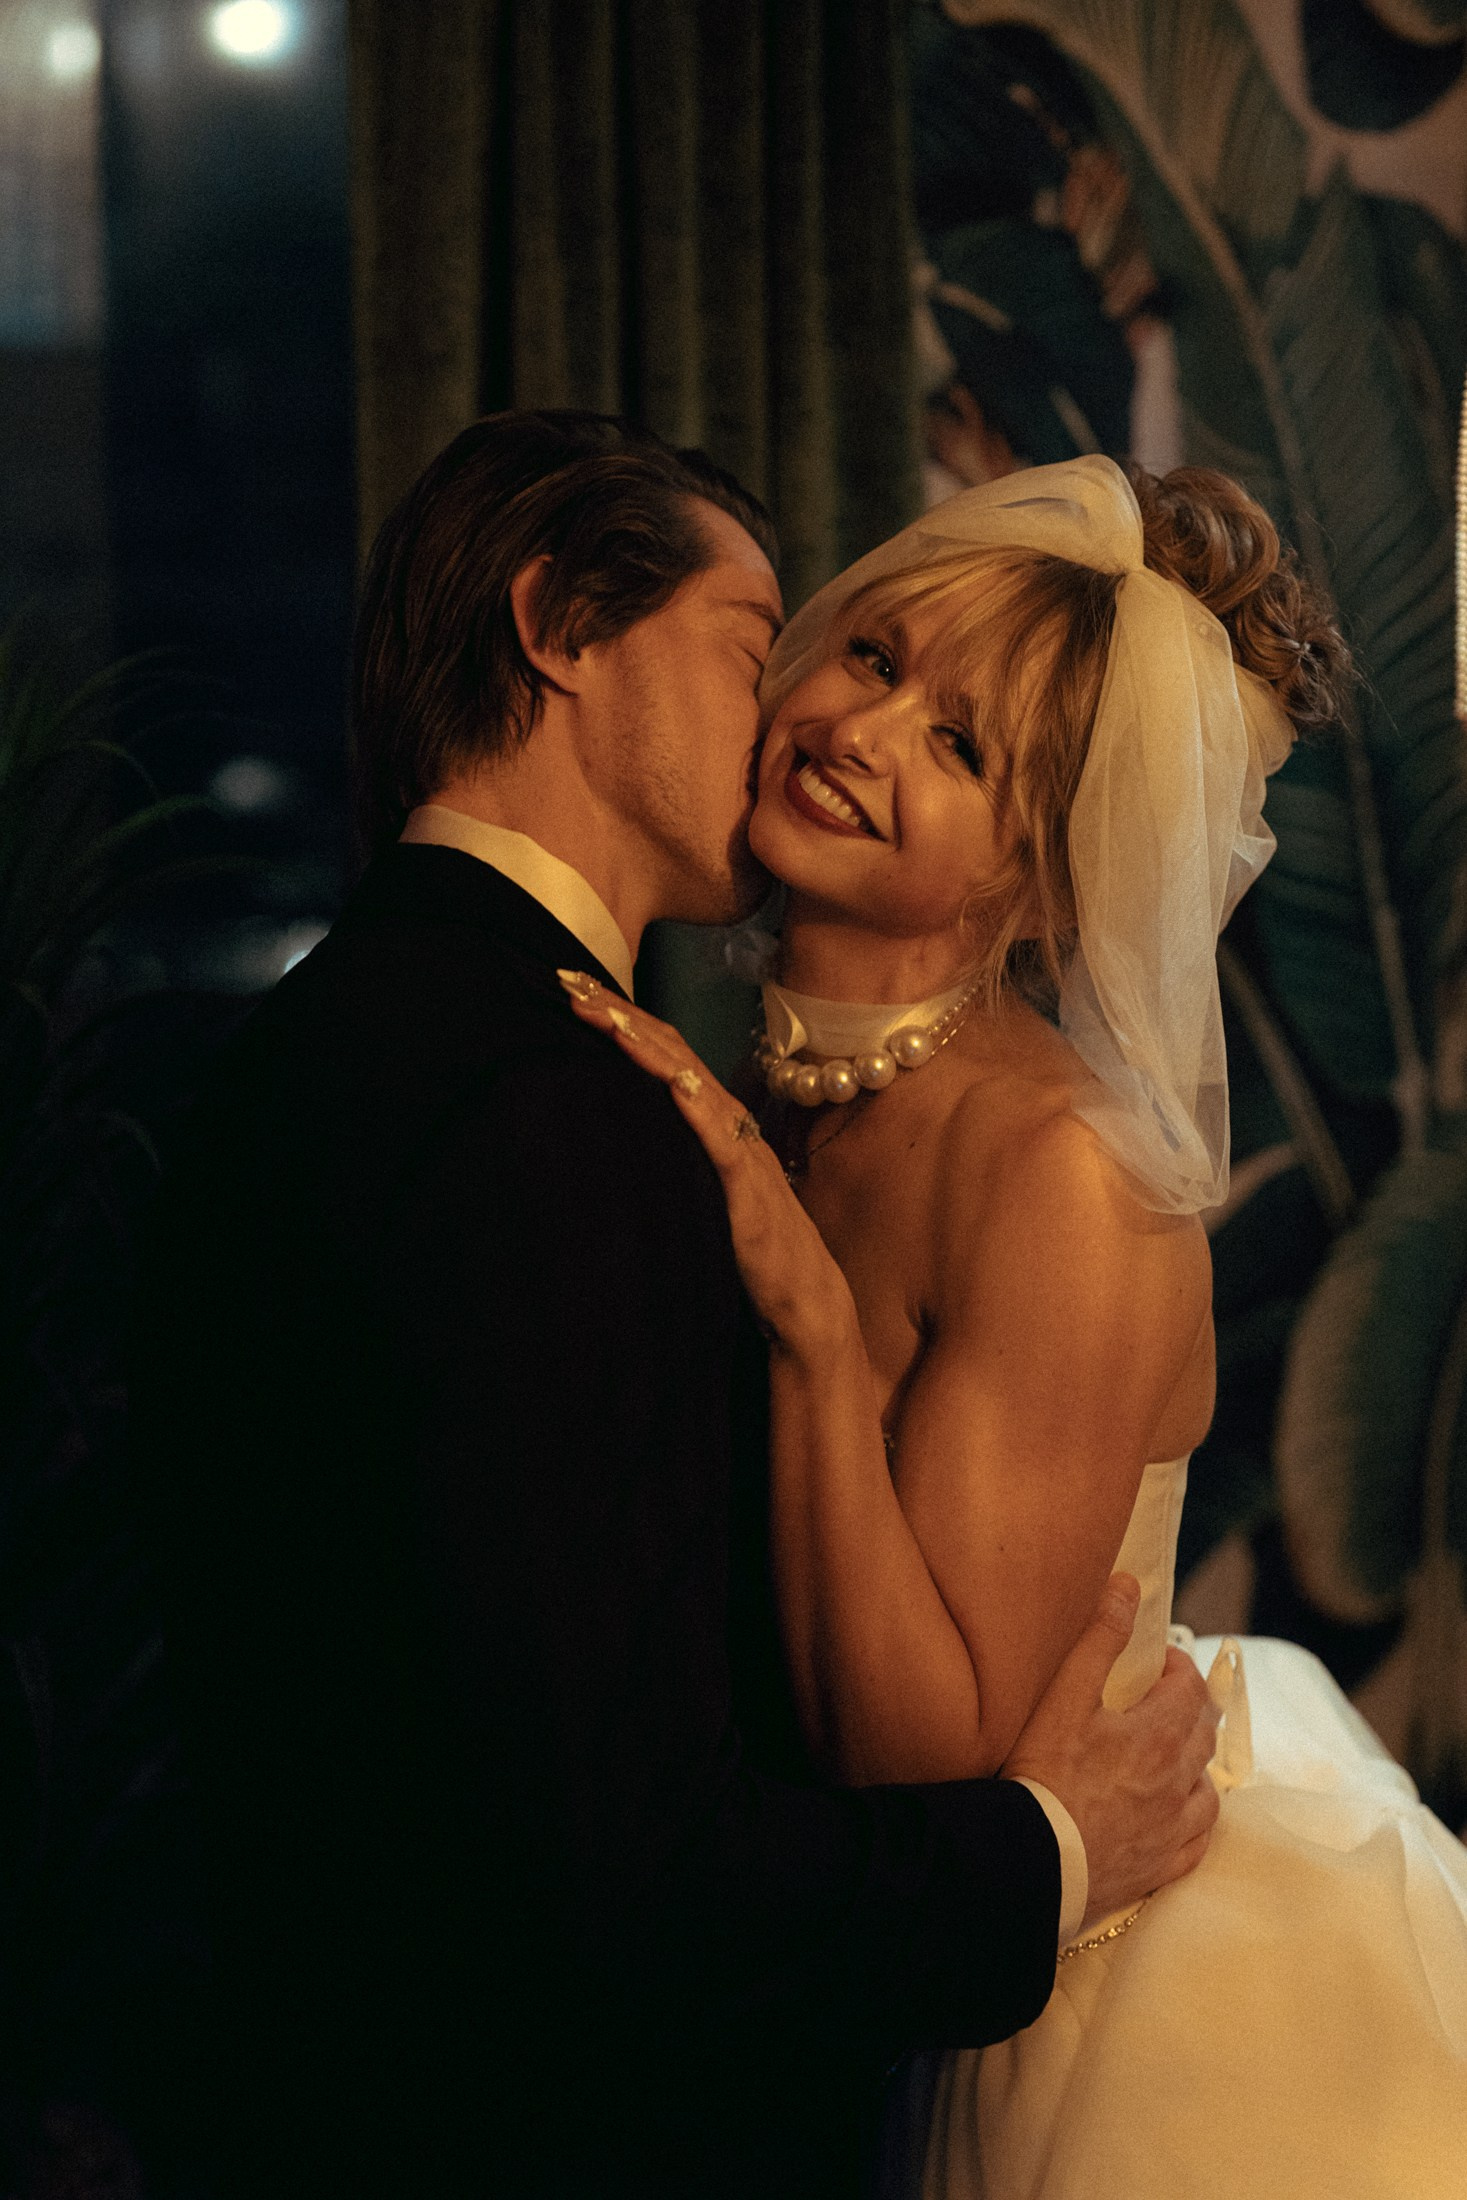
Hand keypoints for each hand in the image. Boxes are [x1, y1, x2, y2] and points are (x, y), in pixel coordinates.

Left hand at [558, 974, 854, 1357]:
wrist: (802, 1297)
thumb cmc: (748, 1247)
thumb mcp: (699, 1188)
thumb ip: (671, 1155)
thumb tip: (622, 1130)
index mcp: (714, 1120)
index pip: (663, 1054)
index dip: (620, 1017)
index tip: (575, 988)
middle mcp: (727, 1122)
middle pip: (670, 1052)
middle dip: (619, 1013)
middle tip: (570, 979)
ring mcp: (740, 1149)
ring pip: (690, 1082)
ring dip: (645, 1046)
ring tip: (602, 1015)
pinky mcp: (748, 1187)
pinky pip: (720, 1139)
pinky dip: (695, 1106)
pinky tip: (671, 1082)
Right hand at [1003, 1574, 1219, 1927]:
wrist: (1031, 1860)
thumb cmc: (1043, 1774)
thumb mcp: (1064, 1695)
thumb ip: (1100, 1638)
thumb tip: (1128, 1587)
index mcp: (1159, 1735)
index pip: (1190, 1688)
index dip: (1177, 1667)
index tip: (1157, 1661)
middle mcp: (1177, 1781)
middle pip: (1203, 1734)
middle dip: (1190, 1709)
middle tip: (1162, 1698)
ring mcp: (1172, 1829)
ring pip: (1207, 1790)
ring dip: (1196, 1765)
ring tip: (1171, 1755)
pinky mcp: (1160, 1867)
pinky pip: (1198, 1842)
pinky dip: (1194, 1821)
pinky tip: (1179, 1815)